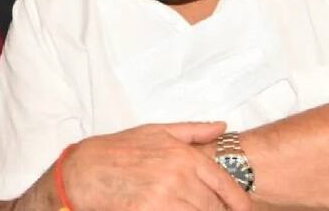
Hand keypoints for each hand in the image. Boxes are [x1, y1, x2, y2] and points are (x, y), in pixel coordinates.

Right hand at [64, 122, 251, 210]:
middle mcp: (179, 177)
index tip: (244, 210)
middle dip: (215, 210)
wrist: (84, 171)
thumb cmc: (117, 151)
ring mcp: (166, 198)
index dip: (240, 203)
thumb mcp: (156, 131)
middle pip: (215, 206)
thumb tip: (222, 127)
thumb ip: (193, 131)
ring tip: (185, 205)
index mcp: (184, 156)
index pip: (226, 185)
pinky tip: (171, 209)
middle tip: (210, 207)